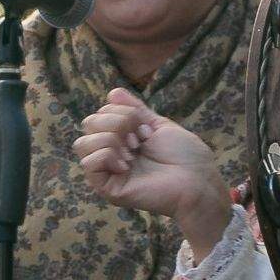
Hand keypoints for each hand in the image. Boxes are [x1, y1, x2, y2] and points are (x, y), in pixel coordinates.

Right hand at [74, 87, 229, 256]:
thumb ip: (135, 110)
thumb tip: (113, 92)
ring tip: (133, 153)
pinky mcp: (106, 187)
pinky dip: (108, 156)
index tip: (147, 130)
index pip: (100, 113)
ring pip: (82, 143)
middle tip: (139, 141)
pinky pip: (89, 163)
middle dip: (118, 123)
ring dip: (111, 140)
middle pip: (88, 123)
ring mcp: (108, 171)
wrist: (198, 181)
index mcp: (122, 139)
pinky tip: (127, 166)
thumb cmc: (186, 156)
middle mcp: (111, 154)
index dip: (124, 113)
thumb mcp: (159, 125)